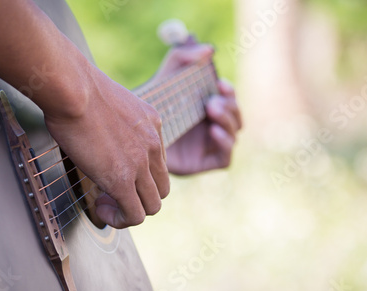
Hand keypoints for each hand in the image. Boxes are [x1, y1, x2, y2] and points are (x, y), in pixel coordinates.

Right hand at [45, 62, 169, 228]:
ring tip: (106, 202)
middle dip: (139, 196)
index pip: (159, 163)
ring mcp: (140, 163)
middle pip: (162, 188)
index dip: (140, 176)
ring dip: (130, 210)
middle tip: (112, 192)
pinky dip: (119, 218)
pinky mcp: (122, 179)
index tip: (115, 173)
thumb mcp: (109, 103)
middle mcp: (152, 144)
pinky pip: (134, 215)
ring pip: (152, 205)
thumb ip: (115, 122)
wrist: (72, 88)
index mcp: (152, 124)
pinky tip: (101, 207)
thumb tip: (100, 133)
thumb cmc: (77, 88)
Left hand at [153, 44, 241, 174]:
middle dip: (230, 106)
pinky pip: (225, 158)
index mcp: (206, 109)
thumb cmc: (149, 108)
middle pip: (236, 117)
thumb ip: (181, 58)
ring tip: (211, 109)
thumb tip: (209, 49)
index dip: (229, 92)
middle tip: (213, 100)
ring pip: (234, 134)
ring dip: (228, 119)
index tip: (221, 83)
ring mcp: (208, 147)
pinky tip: (214, 131)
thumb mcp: (164, 78)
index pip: (228, 100)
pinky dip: (225, 143)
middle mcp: (210, 128)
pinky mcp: (202, 164)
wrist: (130, 139)